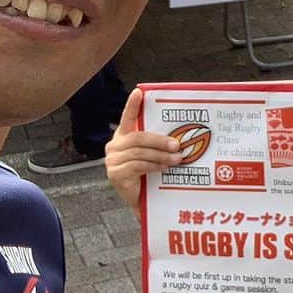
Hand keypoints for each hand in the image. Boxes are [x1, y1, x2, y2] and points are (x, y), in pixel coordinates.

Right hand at [104, 88, 182, 217]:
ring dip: (161, 156)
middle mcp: (114, 146)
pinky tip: (164, 168)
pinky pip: (136, 166)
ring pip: (140, 153)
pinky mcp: (115, 174)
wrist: (143, 201)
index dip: (132, 104)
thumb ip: (158, 144)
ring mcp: (112, 160)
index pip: (128, 117)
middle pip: (138, 137)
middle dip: (160, 140)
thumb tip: (181, 136)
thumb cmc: (150, 174)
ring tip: (177, 159)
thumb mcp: (154, 155)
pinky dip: (153, 166)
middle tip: (177, 145)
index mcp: (123, 136)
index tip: (139, 92)